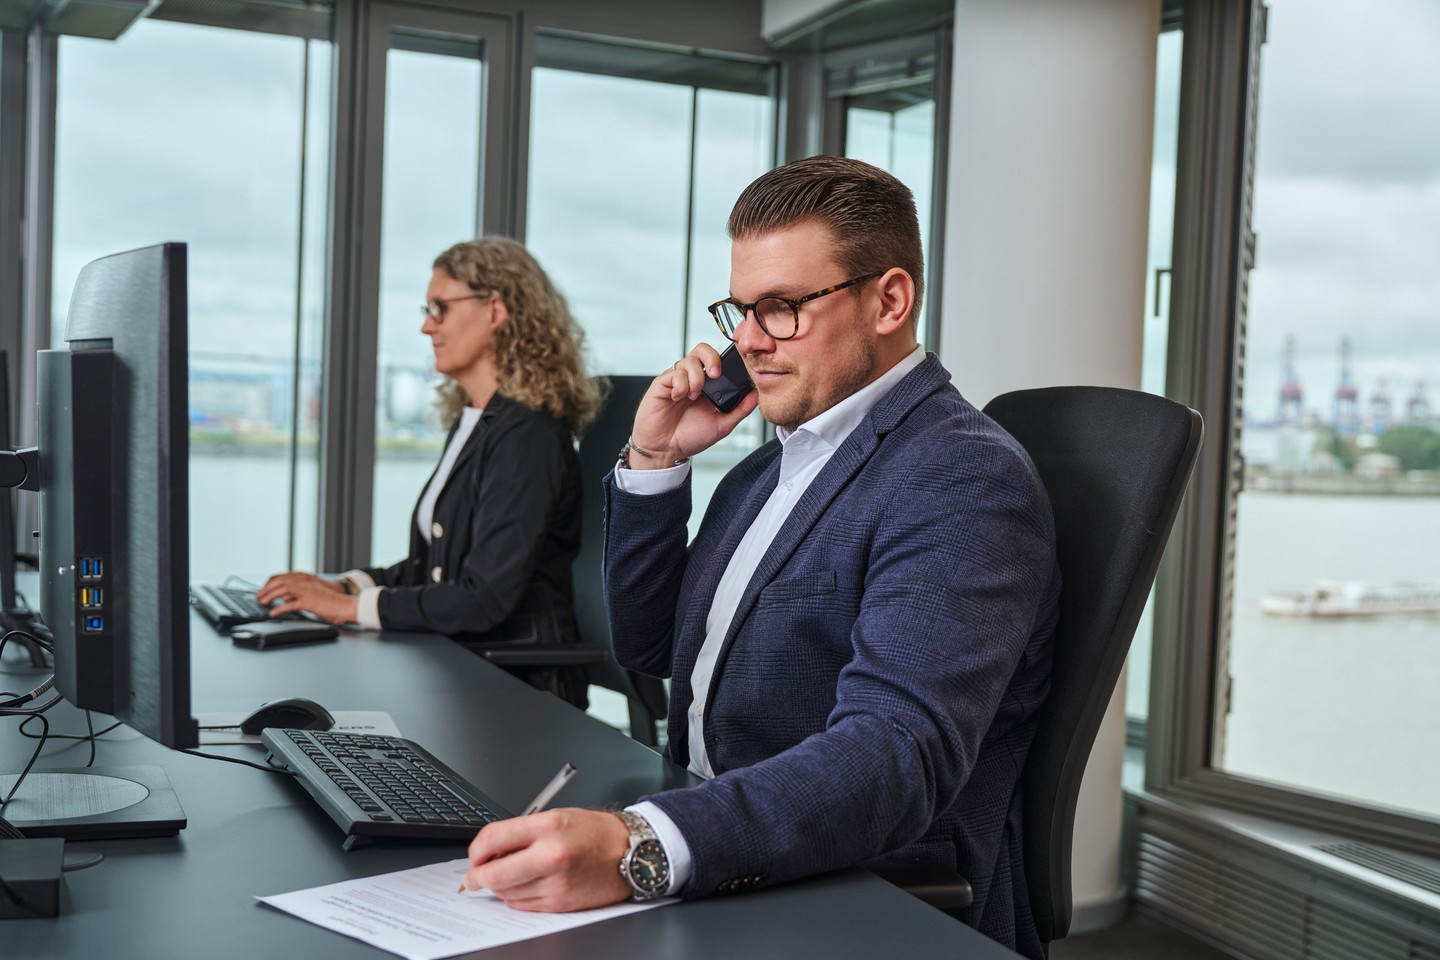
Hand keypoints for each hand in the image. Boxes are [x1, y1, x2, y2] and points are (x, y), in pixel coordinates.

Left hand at [257, 572, 356, 623]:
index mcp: (306, 582)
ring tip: (262, 603)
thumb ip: (298, 597)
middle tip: (259, 597)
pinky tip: (273, 612)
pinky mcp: (310, 602)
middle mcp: (305, 584)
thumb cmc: (332, 604)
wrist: (346, 606)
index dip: (270, 583)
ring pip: (283, 589)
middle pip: (280, 581)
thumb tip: (285, 599)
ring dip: (270, 596)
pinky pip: (291, 604)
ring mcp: (307, 592)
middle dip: (267, 589)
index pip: (283, 578)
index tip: (263, 591)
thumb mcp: (312, 598)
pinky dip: (280, 608)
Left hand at [461, 808, 630, 911]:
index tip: (475, 856)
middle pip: (494, 873)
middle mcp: (550, 855)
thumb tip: (491, 851)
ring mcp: (555, 882)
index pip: (492, 839)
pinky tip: (526, 886)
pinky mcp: (560, 903)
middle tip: (473, 878)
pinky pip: (523, 905)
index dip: (476, 850)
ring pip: (506, 892)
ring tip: (509, 876)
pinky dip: (516, 898)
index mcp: (547, 827)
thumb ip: (523, 832)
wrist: (630, 852)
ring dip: (499, 887)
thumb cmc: (595, 833)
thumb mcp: (557, 817)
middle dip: (476, 878)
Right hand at [627, 343, 759, 468]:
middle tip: (715, 374)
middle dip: (712, 358)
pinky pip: (674, 373)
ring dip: (696, 378)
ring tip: (693, 396)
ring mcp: (677, 380)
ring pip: (689, 360)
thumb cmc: (690, 437)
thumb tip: (756, 394)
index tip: (733, 371)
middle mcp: (692, 378)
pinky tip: (678, 398)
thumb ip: (740, 409)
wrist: (665, 450)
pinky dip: (680, 385)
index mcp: (708, 386)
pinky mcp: (662, 384)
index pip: (718, 360)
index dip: (726, 360)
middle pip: (702, 349)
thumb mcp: (722, 425)